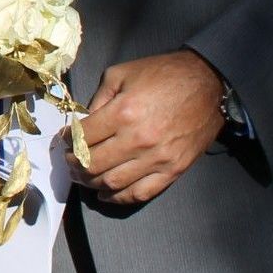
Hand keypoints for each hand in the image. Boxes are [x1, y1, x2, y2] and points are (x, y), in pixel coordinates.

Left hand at [71, 49, 223, 204]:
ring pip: (113, 182)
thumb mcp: (120, 74)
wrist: (208, 85)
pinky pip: (141, 193)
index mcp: (123, 113)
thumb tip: (83, 123)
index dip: (67, 142)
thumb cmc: (162, 75)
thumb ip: (98, 99)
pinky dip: (119, 198)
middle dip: (74, 166)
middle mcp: (138, 140)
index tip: (63, 141)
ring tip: (83, 177)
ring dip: (91, 183)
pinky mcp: (174, 171)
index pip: (83, 138)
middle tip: (68, 163)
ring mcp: (157, 159)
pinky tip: (105, 194)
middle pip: (93, 164)